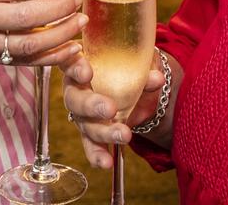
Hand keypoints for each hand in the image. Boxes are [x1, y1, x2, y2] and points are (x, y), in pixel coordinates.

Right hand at [60, 49, 166, 168]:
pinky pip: (90, 145)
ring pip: (86, 125)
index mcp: (80, 65)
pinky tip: (106, 163)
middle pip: (75, 99)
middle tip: (109, 109)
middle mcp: (76, 90)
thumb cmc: (126, 67)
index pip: (70, 63)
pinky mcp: (90, 132)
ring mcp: (82, 114)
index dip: (74, 68)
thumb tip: (157, 78)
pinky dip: (97, 155)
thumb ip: (144, 71)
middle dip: (91, 105)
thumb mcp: (136, 65)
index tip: (87, 73)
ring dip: (104, 132)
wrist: (133, 87)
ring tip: (125, 135)